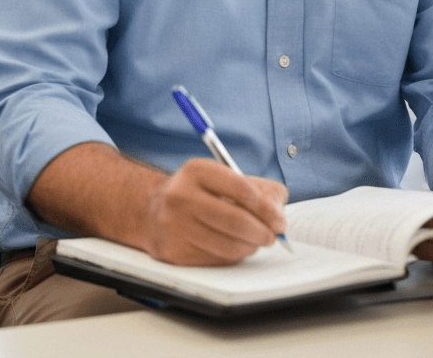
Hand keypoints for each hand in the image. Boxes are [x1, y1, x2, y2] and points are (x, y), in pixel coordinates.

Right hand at [142, 158, 287, 265]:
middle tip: (272, 236)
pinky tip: (230, 246)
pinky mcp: (175, 251)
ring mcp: (175, 225)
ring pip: (230, 246)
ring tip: (252, 241)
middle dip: (263, 233)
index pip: (241, 189)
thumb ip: (258, 189)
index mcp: (196, 171)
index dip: (267, 209)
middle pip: (237, 221)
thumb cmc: (199, 194)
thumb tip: (279, 213)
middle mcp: (181, 195)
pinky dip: (232, 257)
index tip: (280, 222)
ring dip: (250, 247)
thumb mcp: (223, 179)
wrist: (152, 210)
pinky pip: (217, 260)